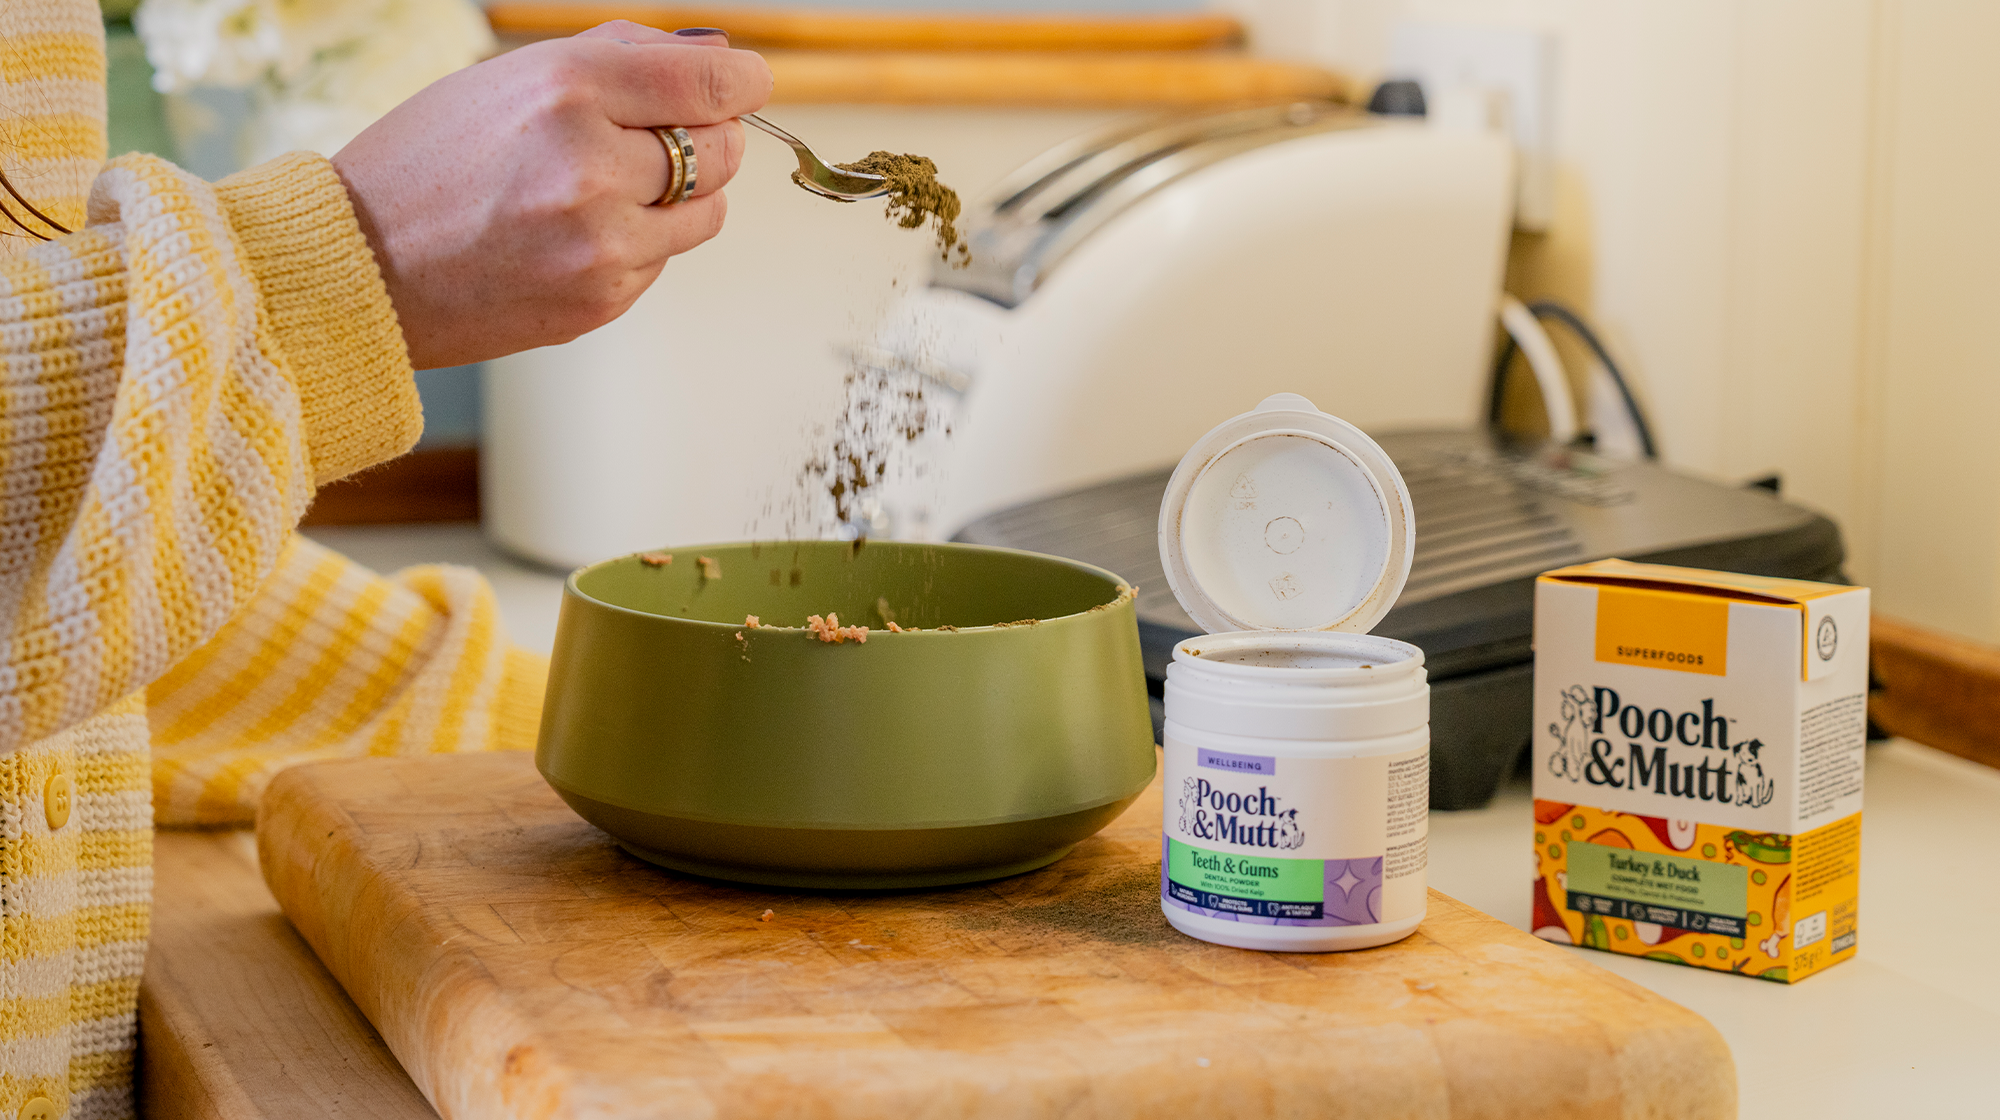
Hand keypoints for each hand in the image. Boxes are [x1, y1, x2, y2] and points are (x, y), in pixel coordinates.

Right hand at [331, 23, 770, 368]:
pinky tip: (573, 235)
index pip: (711, 84)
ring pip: (706, 212)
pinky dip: (638, 242)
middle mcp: (591, 167)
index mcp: (567, 91)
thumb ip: (622, 57)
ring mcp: (601, 242)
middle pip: (723, 150)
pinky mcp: (603, 298)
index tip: (748, 85)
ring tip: (604, 190)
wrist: (362, 267)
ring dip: (678, 197)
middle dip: (706, 138)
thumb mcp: (511, 78)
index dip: (744, 84)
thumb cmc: (430, 163)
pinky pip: (664, 260)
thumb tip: (721, 58)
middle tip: (654, 138)